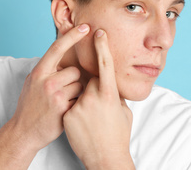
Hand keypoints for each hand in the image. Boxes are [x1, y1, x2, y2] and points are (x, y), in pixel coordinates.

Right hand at [10, 24, 89, 151]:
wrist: (24, 132)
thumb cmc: (30, 105)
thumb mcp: (32, 82)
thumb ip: (47, 69)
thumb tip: (62, 53)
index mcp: (39, 72)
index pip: (57, 47)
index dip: (72, 35)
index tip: (85, 27)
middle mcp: (46, 81)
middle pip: (74, 71)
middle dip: (73, 80)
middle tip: (62, 92)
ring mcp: (55, 95)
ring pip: (79, 84)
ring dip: (76, 92)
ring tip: (63, 102)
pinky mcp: (64, 108)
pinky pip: (80, 98)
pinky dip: (76, 104)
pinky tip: (65, 111)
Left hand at [63, 29, 134, 169]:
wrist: (105, 158)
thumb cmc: (118, 135)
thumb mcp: (123, 112)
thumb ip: (116, 93)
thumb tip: (111, 82)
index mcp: (110, 94)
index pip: (105, 64)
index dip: (102, 46)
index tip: (98, 32)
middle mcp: (93, 97)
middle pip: (89, 80)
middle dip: (93, 88)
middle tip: (99, 108)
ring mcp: (79, 106)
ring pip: (78, 92)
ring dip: (83, 100)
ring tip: (91, 121)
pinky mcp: (67, 115)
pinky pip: (70, 103)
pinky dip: (75, 110)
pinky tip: (83, 125)